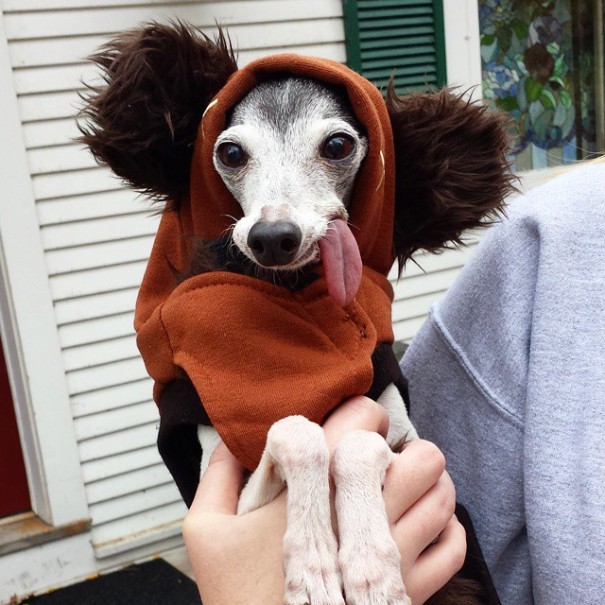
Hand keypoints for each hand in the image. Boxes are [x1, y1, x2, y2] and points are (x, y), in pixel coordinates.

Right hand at [183, 397, 464, 604]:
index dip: (365, 414)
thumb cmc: (238, 596)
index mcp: (316, 492)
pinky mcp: (408, 594)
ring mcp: (391, 560)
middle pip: (420, 458)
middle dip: (406, 448)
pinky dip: (446, 528)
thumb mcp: (205, 532)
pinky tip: (421, 526)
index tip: (353, 429)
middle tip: (383, 460)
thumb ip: (217, 475)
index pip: (364, 421)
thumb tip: (233, 439)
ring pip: (441, 495)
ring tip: (403, 487)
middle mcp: (362, 520)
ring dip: (428, 483)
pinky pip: (452, 547)